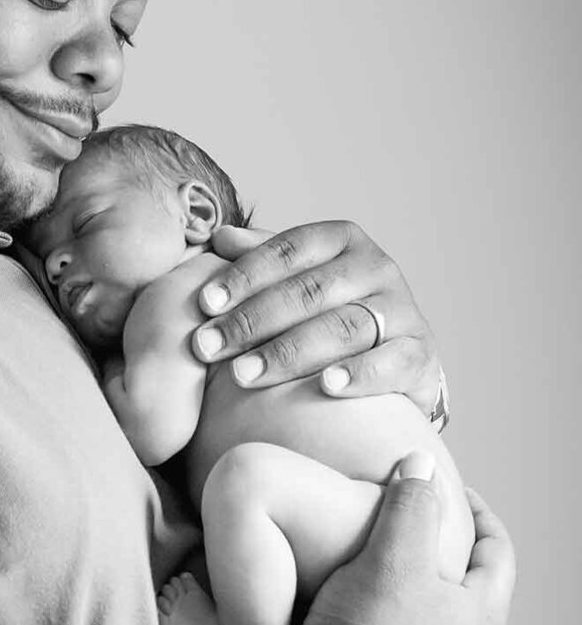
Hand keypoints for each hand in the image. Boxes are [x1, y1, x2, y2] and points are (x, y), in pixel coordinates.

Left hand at [192, 221, 440, 413]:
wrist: (395, 360)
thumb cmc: (329, 315)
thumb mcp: (296, 281)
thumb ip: (262, 260)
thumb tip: (219, 238)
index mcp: (342, 241)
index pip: (289, 250)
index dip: (245, 274)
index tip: (203, 303)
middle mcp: (377, 267)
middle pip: (310, 291)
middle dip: (253, 320)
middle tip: (207, 346)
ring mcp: (402, 310)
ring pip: (344, 327)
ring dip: (289, 352)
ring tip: (243, 375)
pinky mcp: (421, 354)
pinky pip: (392, 361)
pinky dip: (359, 374)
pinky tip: (325, 386)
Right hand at [296, 457, 514, 624]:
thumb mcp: (393, 554)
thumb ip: (410, 504)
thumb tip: (420, 463)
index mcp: (483, 618)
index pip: (498, 552)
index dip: (476, 512)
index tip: (445, 489)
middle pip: (470, 586)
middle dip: (446, 549)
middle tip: (414, 522)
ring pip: (436, 618)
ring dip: (417, 587)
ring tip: (383, 562)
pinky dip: (393, 618)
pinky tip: (358, 609)